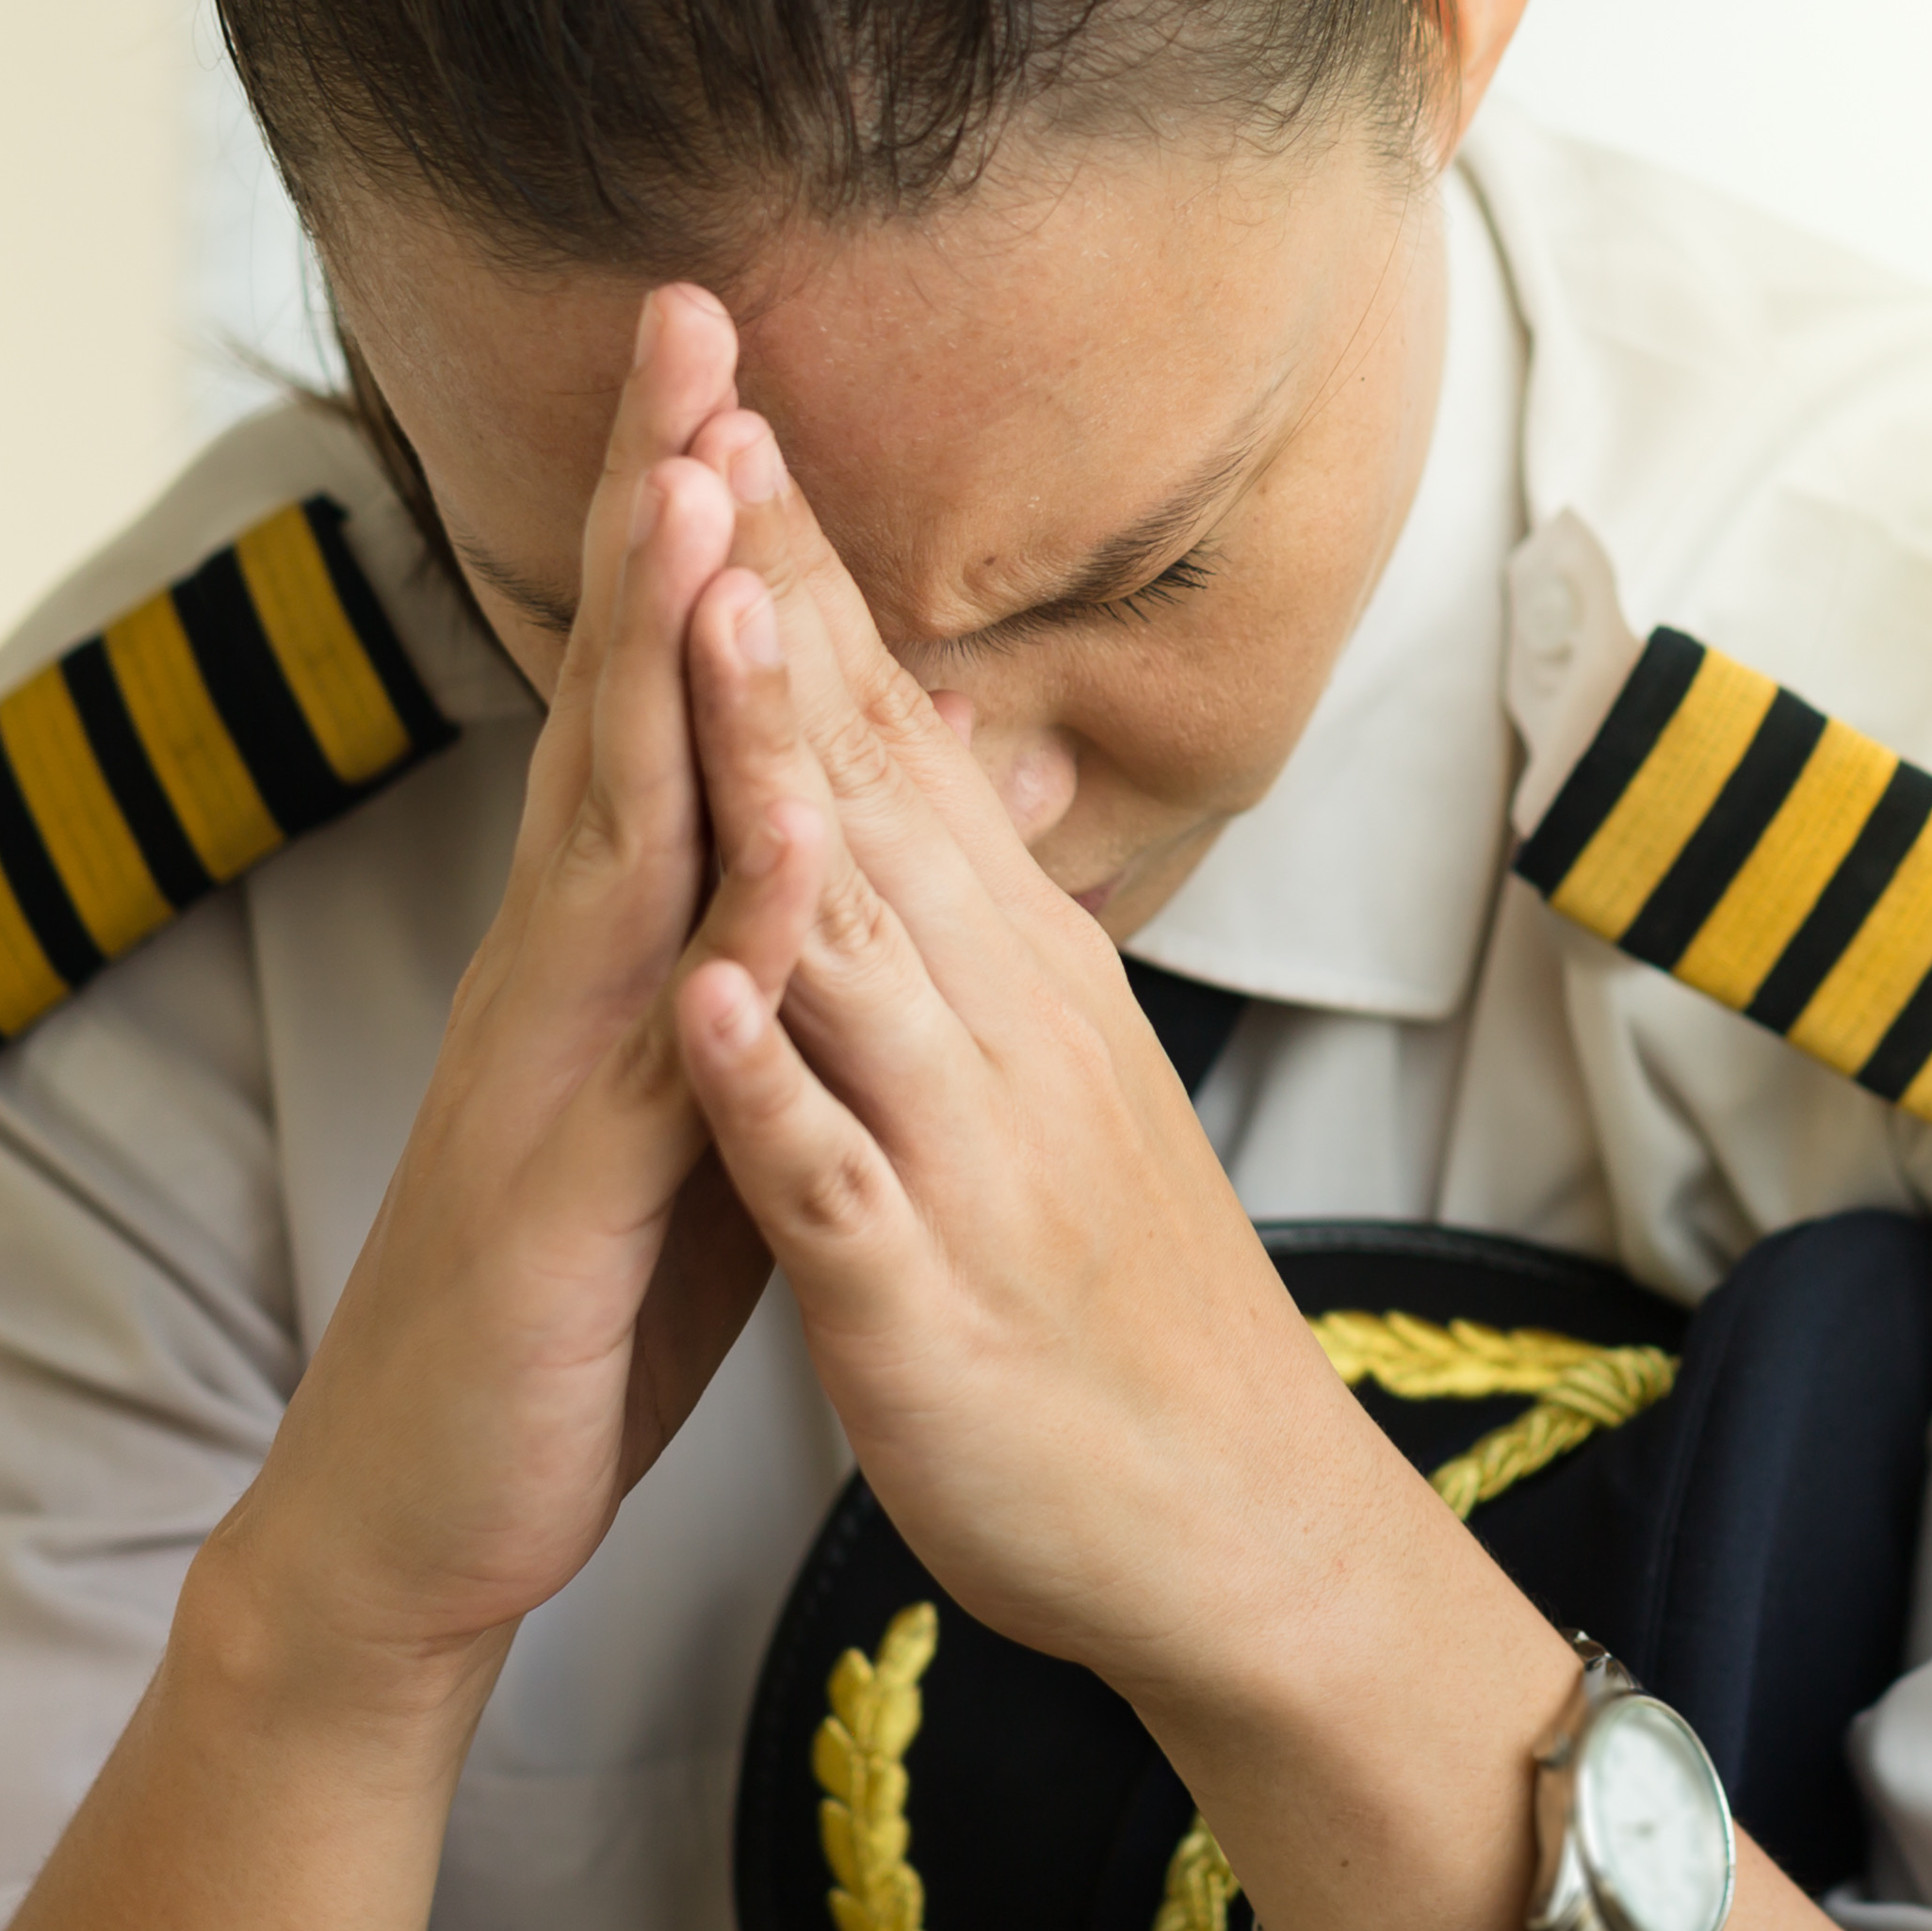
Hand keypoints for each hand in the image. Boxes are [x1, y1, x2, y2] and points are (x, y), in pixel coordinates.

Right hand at [209, 290, 781, 1700]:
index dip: (692, 522)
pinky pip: (656, 1045)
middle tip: (691, 317)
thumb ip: (747, 951)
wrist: (421, 1511)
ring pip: (614, 828)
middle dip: (655, 503)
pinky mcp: (560, 1193)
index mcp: (610, 936)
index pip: (659, 687)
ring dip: (657, 660)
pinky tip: (771, 828)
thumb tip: (846, 818)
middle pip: (618, 693)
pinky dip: (717, 932)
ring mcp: (550, 1066)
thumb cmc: (571, 1295)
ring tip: (698, 491)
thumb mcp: (687, 1088)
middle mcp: (563, 965)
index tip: (734, 352)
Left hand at [655, 420, 1405, 1704]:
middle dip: (773, 606)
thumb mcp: (1058, 1067)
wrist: (1236, 1520)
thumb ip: (979, 909)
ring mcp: (968, 1161)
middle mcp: (1004, 1030)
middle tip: (702, 423)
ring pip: (859, 949)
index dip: (804, 575)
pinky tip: (704, 998)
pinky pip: (838, 1182)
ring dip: (773, 786)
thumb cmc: (1118, 1296)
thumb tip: (934, 751)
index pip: (890, 732)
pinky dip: (772, 1089)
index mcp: (1019, 971)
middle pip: (868, 786)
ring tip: (695, 632)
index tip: (727, 410)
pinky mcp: (927, 1307)